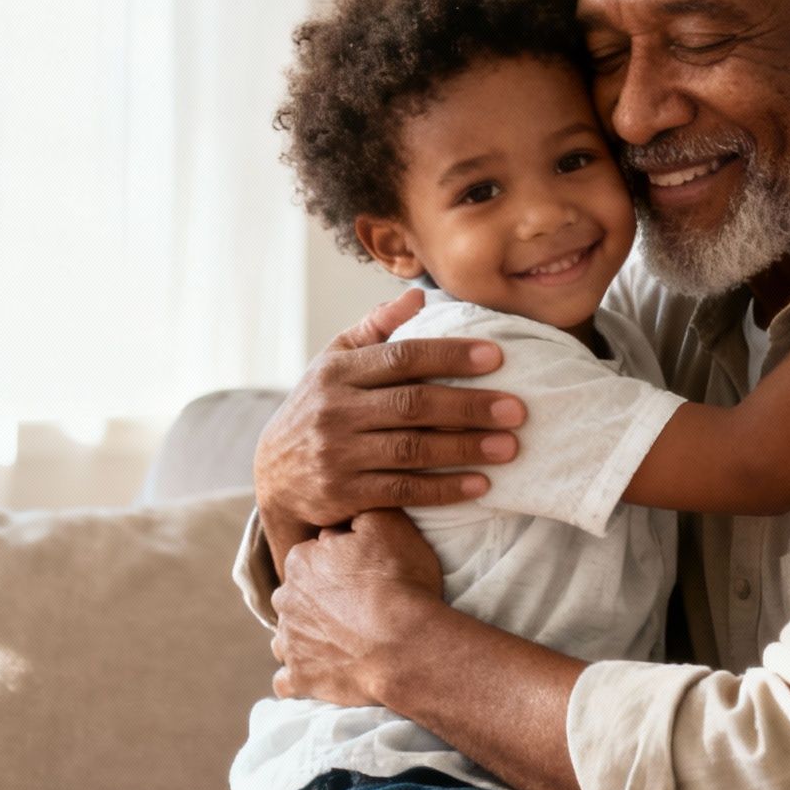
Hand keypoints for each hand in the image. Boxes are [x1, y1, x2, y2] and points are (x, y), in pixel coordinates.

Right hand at [253, 287, 524, 571]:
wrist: (273, 474)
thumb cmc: (318, 407)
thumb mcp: (333, 361)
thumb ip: (376, 329)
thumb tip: (418, 295)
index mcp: (338, 372)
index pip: (402, 357)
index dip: (450, 355)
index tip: (497, 356)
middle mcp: (335, 411)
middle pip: (413, 404)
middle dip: (470, 406)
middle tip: (517, 409)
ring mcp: (338, 454)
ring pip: (412, 450)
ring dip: (465, 449)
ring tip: (509, 447)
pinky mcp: (344, 494)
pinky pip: (403, 492)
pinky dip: (444, 489)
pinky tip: (480, 485)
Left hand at [270, 510, 442, 706]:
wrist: (406, 645)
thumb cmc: (400, 582)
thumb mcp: (390, 525)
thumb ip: (360, 512)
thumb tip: (348, 512)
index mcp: (302, 560)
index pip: (314, 555)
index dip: (339, 563)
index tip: (362, 573)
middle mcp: (286, 599)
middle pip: (298, 595)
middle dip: (318, 599)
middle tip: (356, 607)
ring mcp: (290, 642)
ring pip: (288, 635)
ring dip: (307, 636)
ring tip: (340, 640)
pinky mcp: (300, 679)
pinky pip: (287, 680)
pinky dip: (301, 676)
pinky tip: (321, 671)